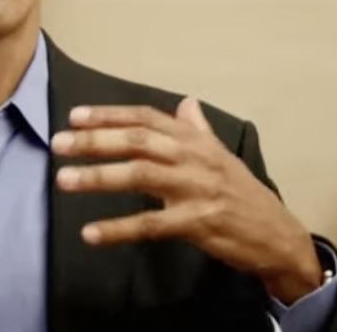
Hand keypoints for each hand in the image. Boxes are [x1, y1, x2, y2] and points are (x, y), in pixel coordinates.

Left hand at [50, 97, 322, 303]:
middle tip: (59, 143)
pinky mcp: (197, 223)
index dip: (109, 114)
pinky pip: (151, 224)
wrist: (278, 234)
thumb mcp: (222, 155)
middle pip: (138, 141)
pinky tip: (91, 232)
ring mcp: (196, 189)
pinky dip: (118, 228)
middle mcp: (194, 157)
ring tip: (63, 179)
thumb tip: (186, 102)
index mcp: (195, 139)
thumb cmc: (243, 193)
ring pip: (140, 175)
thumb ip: (198, 129)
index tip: (75, 116)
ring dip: (98, 177)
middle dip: (95, 140)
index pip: (146, 118)